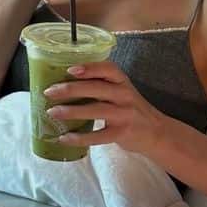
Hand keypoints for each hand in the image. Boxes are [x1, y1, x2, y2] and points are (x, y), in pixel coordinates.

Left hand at [43, 61, 165, 155]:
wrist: (157, 133)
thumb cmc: (132, 110)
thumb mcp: (122, 92)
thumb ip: (101, 87)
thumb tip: (63, 86)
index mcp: (123, 82)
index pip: (108, 69)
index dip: (89, 68)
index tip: (70, 69)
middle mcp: (125, 95)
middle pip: (96, 88)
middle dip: (71, 89)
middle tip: (49, 92)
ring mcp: (124, 114)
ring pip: (96, 110)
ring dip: (71, 111)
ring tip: (52, 113)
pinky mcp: (122, 133)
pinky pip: (98, 135)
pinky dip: (79, 138)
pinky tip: (64, 138)